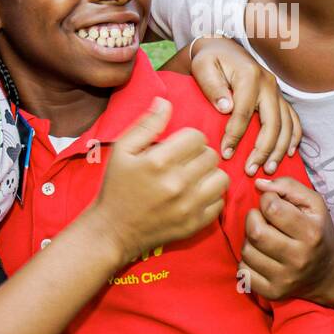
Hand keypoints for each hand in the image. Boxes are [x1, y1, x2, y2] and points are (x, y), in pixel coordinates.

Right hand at [87, 97, 230, 263]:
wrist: (112, 231)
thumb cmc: (116, 187)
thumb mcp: (122, 151)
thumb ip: (146, 125)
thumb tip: (165, 102)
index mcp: (159, 161)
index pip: (197, 137)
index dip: (189, 138)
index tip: (178, 146)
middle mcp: (178, 183)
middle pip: (211, 155)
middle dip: (200, 154)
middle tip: (185, 161)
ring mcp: (189, 206)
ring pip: (221, 178)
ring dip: (210, 174)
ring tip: (194, 177)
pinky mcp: (195, 224)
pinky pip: (220, 202)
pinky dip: (211, 197)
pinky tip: (196, 195)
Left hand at [189, 36, 301, 173]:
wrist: (223, 48)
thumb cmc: (210, 60)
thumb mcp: (203, 67)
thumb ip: (213, 87)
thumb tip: (226, 109)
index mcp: (250, 76)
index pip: (244, 112)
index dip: (235, 136)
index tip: (225, 153)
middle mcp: (269, 83)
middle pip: (272, 123)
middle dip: (263, 150)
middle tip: (251, 170)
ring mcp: (277, 91)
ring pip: (286, 125)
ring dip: (279, 149)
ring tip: (268, 169)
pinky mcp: (279, 97)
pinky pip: (294, 120)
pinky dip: (294, 137)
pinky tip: (288, 154)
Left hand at [241, 176, 333, 301]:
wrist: (330, 274)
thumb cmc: (319, 232)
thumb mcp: (314, 204)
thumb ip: (288, 186)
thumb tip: (259, 184)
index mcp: (311, 233)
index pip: (272, 208)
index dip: (267, 200)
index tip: (273, 204)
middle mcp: (299, 258)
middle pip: (255, 232)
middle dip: (252, 219)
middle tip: (261, 220)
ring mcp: (285, 279)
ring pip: (246, 251)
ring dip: (249, 240)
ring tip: (263, 239)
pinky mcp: (273, 292)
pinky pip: (243, 272)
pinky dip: (246, 261)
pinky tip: (260, 257)